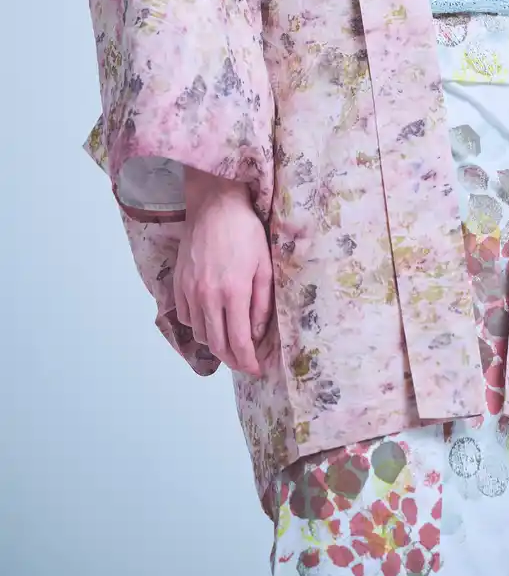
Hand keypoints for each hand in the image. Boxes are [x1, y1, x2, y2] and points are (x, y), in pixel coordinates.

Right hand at [173, 167, 274, 378]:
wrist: (215, 205)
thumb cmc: (245, 231)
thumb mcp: (264, 266)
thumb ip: (261, 303)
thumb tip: (257, 333)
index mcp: (233, 292)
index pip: (238, 341)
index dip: (247, 361)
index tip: (256, 370)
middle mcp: (207, 296)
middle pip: (216, 344)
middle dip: (232, 360)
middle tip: (244, 364)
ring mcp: (189, 290)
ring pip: (199, 333)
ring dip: (215, 343)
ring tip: (230, 342)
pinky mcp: (178, 283)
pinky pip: (185, 316)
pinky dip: (197, 325)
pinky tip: (210, 319)